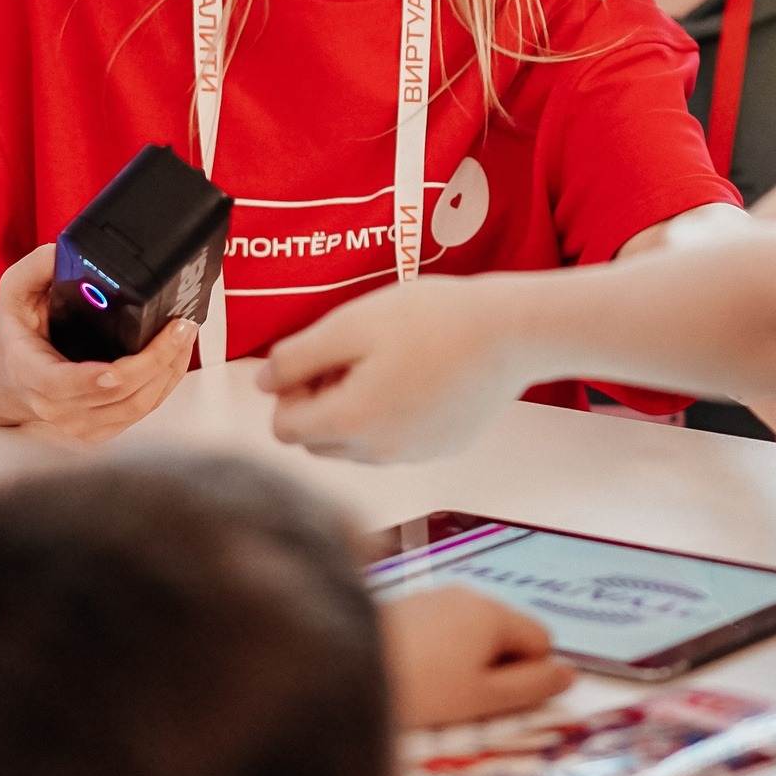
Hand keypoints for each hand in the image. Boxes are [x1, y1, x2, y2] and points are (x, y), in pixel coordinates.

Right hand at [0, 242, 196, 440]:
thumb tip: (60, 254)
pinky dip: (166, 383)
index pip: (61, 385)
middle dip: (156, 360)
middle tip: (179, 327)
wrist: (13, 375)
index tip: (117, 368)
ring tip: (184, 335)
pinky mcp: (102, 428)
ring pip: (137, 405)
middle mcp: (55, 406)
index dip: (92, 379)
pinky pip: (143, 411)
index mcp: (30, 372)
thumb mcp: (14, 291)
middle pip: (116, 394)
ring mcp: (80, 423)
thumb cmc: (19, 333)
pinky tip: (175, 357)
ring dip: (169, 370)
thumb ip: (35, 268)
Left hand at [259, 273, 539, 462]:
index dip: (289, 391)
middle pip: (317, 441)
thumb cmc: (436, 320)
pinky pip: (397, 441)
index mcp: (350, 422)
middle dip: (320, 403)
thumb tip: (264, 380)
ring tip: (387, 363)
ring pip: (357, 444)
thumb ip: (297, 357)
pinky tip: (418, 375)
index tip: (315, 360)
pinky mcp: (443, 448)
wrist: (512, 332)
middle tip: (350, 358)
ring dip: (355, 411)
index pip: (283, 429)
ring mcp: (414, 455)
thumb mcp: (350, 323)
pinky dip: (394, 416)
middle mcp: (379, 452)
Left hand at [381, 587, 573, 727]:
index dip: (530, 676)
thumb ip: (533, 687)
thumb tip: (568, 673)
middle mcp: (468, 595)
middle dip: (498, 667)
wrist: (344, 669)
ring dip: (468, 661)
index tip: (496, 700)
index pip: (542, 640)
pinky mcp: (408, 606)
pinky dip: (440, 653)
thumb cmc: (421, 689)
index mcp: (494, 612)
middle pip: (507, 634)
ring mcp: (435, 597)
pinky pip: (444, 630)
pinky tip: (415, 675)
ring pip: (474, 633)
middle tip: (464, 701)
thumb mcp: (485, 699)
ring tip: (435, 691)